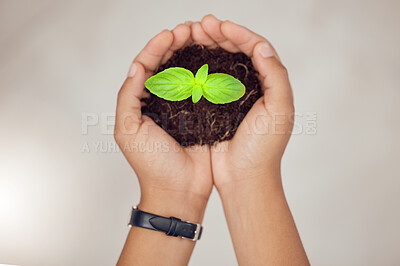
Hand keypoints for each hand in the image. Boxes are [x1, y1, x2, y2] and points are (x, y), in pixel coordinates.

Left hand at [114, 23, 212, 220]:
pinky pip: (204, 89)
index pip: (146, 66)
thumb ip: (128, 97)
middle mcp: (161, 102)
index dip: (156, 48)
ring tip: (201, 37)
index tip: (170, 35)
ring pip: (186, 73)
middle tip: (189, 30)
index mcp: (141, 103)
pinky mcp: (202, 114)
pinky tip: (214, 59)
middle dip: (175, 45)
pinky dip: (207, 72)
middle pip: (166, 65)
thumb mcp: (129, 130)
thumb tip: (136, 67)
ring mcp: (183, 107)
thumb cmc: (152, 164)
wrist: (180, 190)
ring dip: (192, 54)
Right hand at [191, 15, 293, 192]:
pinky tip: (186, 58)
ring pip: (219, 63)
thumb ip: (276, 76)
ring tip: (191, 34)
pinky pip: (205, 80)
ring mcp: (231, 96)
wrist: (243, 177)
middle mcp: (252, 87)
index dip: (239, 34)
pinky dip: (196, 67)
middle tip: (200, 25)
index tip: (221, 26)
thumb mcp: (279, 110)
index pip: (256, 49)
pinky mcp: (214, 107)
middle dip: (219, 35)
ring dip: (206, 46)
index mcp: (270, 84)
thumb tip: (262, 46)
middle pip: (236, 52)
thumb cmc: (264, 148)